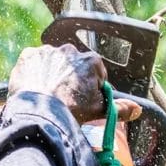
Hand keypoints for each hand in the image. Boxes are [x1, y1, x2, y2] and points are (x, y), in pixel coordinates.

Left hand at [8, 44, 141, 123]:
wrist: (39, 114)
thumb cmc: (71, 111)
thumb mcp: (99, 111)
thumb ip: (120, 108)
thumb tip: (136, 110)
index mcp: (91, 60)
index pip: (95, 73)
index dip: (90, 88)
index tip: (82, 100)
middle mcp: (71, 50)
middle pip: (73, 66)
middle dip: (70, 79)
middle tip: (63, 99)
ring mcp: (48, 51)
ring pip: (52, 63)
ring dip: (51, 74)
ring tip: (46, 95)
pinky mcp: (28, 55)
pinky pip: (32, 63)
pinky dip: (32, 73)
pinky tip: (33, 87)